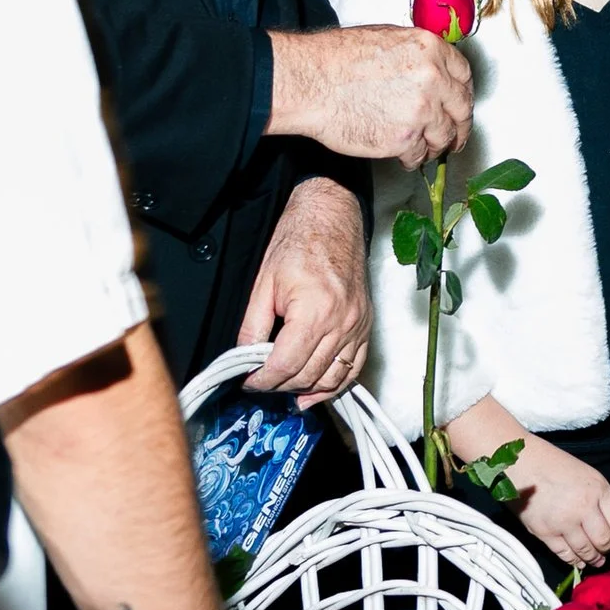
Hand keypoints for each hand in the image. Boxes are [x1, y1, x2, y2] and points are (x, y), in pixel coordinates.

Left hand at [238, 181, 368, 407]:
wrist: (333, 217)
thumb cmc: (300, 241)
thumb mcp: (264, 282)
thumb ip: (253, 325)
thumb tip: (244, 357)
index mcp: (314, 311)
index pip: (285, 365)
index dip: (262, 380)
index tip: (248, 382)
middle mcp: (341, 323)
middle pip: (308, 375)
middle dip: (280, 385)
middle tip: (260, 382)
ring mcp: (358, 326)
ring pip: (332, 377)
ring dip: (306, 389)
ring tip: (284, 390)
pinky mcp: (365, 325)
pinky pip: (353, 367)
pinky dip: (335, 384)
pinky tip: (316, 391)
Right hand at [267, 25, 472, 166]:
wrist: (312, 82)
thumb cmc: (337, 58)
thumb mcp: (388, 39)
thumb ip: (418, 56)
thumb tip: (431, 70)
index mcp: (431, 49)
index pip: (464, 75)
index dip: (463, 93)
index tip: (459, 105)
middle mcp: (434, 78)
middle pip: (462, 108)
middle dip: (459, 125)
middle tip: (455, 136)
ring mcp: (422, 110)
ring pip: (444, 136)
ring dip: (438, 146)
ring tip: (427, 150)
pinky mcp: (405, 138)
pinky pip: (419, 154)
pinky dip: (414, 159)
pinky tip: (406, 158)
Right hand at [507, 437, 609, 571]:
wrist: (520, 462)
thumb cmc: (553, 464)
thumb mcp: (586, 474)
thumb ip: (599, 498)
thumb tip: (605, 523)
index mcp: (598, 489)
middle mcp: (584, 507)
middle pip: (604, 540)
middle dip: (606, 549)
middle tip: (604, 552)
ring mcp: (564, 522)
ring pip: (585, 551)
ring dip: (591, 559)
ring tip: (594, 561)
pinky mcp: (545, 532)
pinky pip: (564, 554)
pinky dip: (572, 561)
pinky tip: (576, 562)